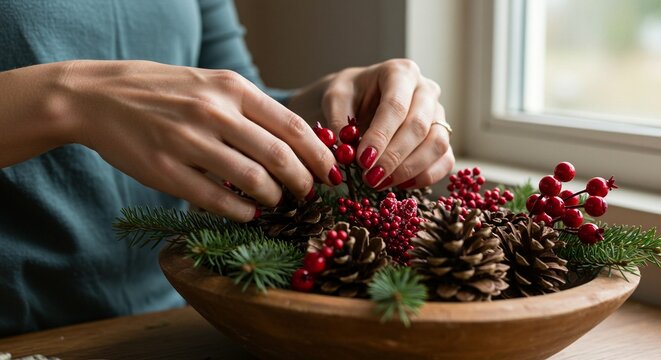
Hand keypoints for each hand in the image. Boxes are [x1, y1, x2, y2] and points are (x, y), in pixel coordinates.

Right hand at [59, 60, 338, 220]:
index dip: (318, 154)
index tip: (331, 172)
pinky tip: (249, 212)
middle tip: (309, 194)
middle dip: (303, 182)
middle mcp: (213, 112)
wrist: (99, 97)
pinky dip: (241, 210)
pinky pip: (216, 199)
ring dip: (274, 197)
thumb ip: (249, 108)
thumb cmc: (163, 91)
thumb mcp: (210, 83)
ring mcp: (188, 142)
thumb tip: (293, 141)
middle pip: (279, 156)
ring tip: (277, 201)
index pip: (291, 125)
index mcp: (231, 88)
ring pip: (252, 180)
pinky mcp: (166, 172)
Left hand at [289, 59, 453, 189]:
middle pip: (418, 126)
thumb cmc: (350, 95)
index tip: (363, 160)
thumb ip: (338, 122)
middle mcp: (426, 90)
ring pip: (437, 144)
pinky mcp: (443, 136)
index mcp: (400, 72)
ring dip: (409, 169)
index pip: (395, 106)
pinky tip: (400, 185)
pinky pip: (445, 159)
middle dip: (393, 156)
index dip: (380, 136)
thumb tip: (346, 153)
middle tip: (370, 177)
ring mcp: (438, 113)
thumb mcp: (336, 99)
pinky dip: (425, 177)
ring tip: (381, 183)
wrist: (361, 98)